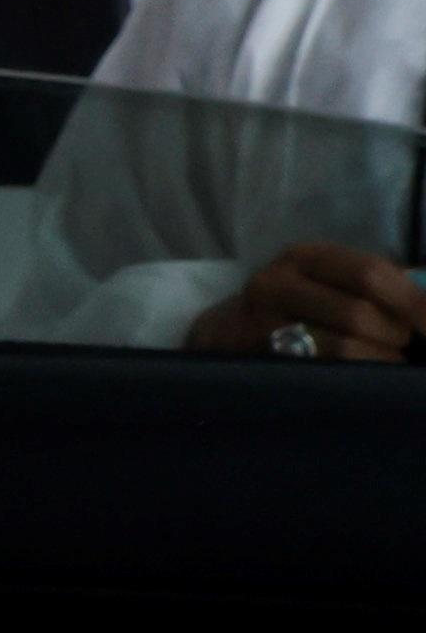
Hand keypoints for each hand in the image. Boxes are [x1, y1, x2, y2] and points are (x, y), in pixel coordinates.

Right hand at [187, 239, 422, 360]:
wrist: (225, 333)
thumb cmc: (297, 305)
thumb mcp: (330, 280)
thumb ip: (378, 283)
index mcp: (305, 256)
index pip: (371, 273)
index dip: (414, 301)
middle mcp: (276, 283)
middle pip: (358, 313)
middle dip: (396, 335)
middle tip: (406, 344)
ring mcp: (260, 324)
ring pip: (341, 347)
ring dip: (379, 359)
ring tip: (386, 360)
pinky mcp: (257, 359)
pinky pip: (322, 372)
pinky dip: (356, 375)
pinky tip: (366, 375)